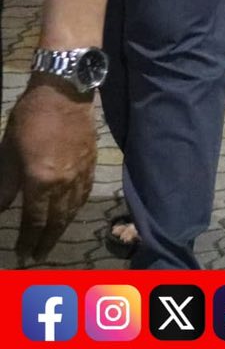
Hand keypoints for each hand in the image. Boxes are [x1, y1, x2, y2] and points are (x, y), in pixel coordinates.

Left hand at [0, 79, 98, 259]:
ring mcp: (81, 174)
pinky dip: (77, 208)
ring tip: (54, 238)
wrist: (65, 94)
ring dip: (62, 227)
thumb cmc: (29, 121)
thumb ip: (4, 186)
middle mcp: (64, 183)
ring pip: (73, 209)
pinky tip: (72, 211)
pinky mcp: (91, 163)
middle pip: (56, 220)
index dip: (28, 239)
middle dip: (46, 240)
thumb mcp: (7, 154)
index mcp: (41, 182)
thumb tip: (0, 210)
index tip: (22, 253)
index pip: (34, 220)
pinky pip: (85, 194)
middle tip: (38, 255)